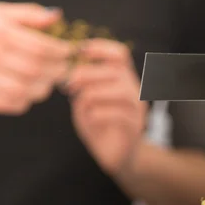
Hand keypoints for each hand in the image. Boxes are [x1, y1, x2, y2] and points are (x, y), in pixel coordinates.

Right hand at [0, 3, 73, 114]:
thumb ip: (27, 15)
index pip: (40, 47)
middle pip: (36, 71)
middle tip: (64, 73)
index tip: (70, 54)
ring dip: (43, 91)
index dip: (61, 53)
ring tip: (46, 85)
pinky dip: (24, 102)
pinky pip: (10, 105)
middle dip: (56, 73)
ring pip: (25, 91)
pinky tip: (27, 94)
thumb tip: (57, 17)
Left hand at [65, 39, 147, 175]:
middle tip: (68, 84)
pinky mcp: (135, 127)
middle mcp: (135, 91)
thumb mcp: (84, 101)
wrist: (114, 156)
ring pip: (121, 91)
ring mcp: (137, 110)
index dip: (99, 48)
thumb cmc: (98, 126)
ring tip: (79, 102)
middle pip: (116, 71)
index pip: (119, 54)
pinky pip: (119, 114)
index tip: (77, 53)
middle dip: (88, 74)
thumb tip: (66, 70)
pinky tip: (90, 118)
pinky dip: (100, 114)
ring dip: (95, 93)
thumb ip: (80, 85)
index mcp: (124, 79)